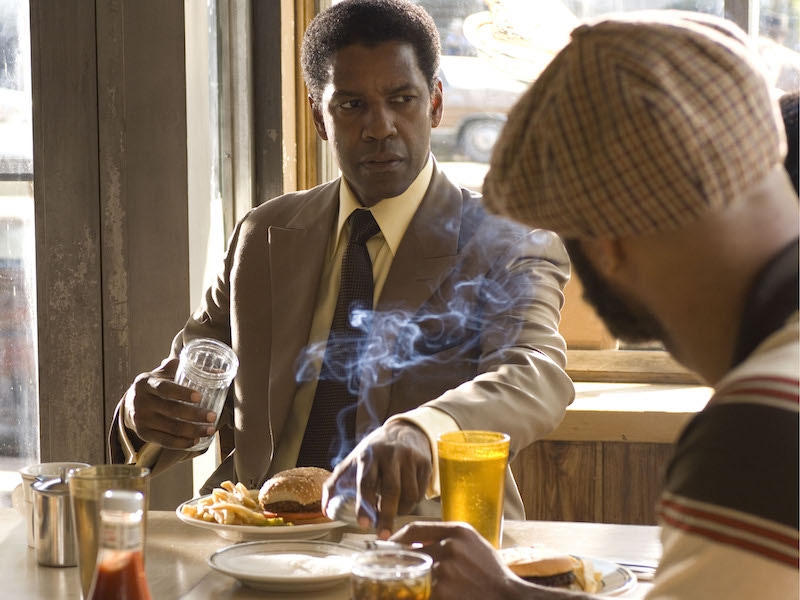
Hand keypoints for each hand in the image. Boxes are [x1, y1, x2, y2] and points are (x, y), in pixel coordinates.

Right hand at [122, 357, 216, 448]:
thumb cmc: (157, 385)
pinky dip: (182, 443)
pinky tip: (196, 441)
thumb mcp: (166, 373)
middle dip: (195, 415)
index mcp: (146, 382)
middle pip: (171, 410)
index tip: (199, 397)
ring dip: (193, 431)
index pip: (164, 388)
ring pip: (171, 428)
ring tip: (210, 429)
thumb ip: (187, 369)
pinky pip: (165, 441)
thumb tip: (220, 371)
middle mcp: (141, 401)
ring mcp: (140, 419)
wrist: (130, 402)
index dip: (182, 393)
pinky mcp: (143, 434)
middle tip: (213, 416)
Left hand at [322, 421, 431, 537]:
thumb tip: (325, 510)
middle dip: (387, 516)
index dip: (365, 504)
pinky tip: (404, 502)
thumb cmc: (373, 452)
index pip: (366, 482)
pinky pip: (421, 491)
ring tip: (392, 514)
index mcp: (368, 455)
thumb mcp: (352, 461)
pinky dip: (412, 503)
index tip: (364, 524)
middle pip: (391, 490)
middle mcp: (390, 455)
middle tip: (383, 534)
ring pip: (409, 493)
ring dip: (401, 511)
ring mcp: (409, 458)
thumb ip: (335, 484)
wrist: (403, 431)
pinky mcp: (425, 463)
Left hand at [391, 522, 565, 599]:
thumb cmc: (492, 573)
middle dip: (398, 560)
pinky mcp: (441, 591)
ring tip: (402, 583)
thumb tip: (418, 542)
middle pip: (409, 550)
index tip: (389, 545)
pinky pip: (419, 590)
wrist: (508, 597)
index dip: (398, 537)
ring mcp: (445, 569)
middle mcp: (450, 546)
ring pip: (412, 572)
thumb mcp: (474, 544)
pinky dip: (414, 592)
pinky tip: (415, 593)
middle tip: (388, 567)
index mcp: (458, 530)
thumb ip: (449, 538)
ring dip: (406, 578)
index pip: (415, 528)